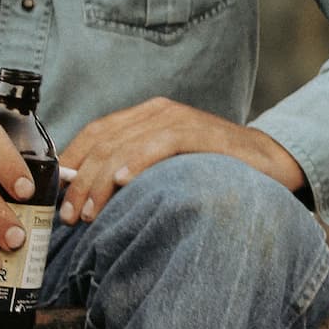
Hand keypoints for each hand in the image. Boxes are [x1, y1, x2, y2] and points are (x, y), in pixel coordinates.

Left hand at [58, 97, 304, 224]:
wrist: (272, 161)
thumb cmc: (215, 169)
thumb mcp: (168, 167)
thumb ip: (136, 172)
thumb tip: (92, 199)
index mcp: (146, 116)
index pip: (95, 133)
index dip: (70, 162)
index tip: (56, 195)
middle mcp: (158, 112)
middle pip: (104, 141)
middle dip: (80, 181)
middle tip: (69, 216)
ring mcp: (179, 119)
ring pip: (124, 145)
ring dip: (100, 180)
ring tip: (88, 211)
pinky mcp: (201, 131)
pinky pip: (162, 142)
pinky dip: (138, 160)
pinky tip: (122, 181)